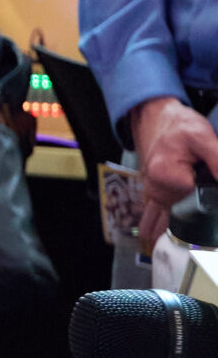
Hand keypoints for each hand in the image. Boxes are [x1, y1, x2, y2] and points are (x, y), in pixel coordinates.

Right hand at [133, 97, 217, 244]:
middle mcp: (157, 185)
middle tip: (173, 223)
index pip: (194, 197)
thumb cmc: (179, 124)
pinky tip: (149, 231)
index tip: (206, 175)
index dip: (208, 189)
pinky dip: (152, 219)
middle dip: (188, 218)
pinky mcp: (154, 186)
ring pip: (160, 213)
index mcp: (167, 176)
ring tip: (156, 242)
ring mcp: (154, 187)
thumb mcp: (203, 138)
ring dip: (160, 228)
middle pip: (178, 209)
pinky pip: (152, 207)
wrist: (157, 115)